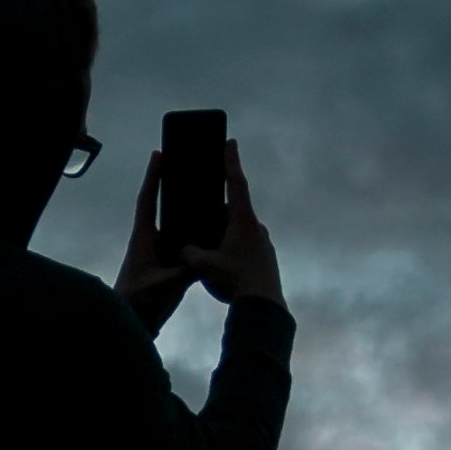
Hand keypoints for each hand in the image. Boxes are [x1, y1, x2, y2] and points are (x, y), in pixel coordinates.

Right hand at [119, 138, 283, 328]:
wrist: (265, 307)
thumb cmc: (236, 281)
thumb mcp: (203, 265)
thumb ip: (189, 252)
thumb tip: (184, 248)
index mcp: (242, 221)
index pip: (235, 183)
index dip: (230, 161)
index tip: (230, 142)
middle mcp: (256, 228)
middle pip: (234, 210)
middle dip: (218, 211)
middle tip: (205, 211)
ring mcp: (263, 244)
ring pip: (239, 232)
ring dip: (225, 235)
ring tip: (210, 248)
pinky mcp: (266, 260)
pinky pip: (246, 248)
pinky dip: (233, 250)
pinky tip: (224, 266)